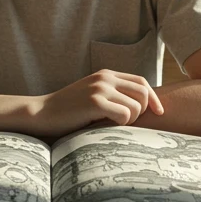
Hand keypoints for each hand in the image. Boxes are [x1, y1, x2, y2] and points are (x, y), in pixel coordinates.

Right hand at [31, 70, 164, 138]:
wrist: (41, 114)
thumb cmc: (68, 112)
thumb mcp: (93, 97)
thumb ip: (113, 96)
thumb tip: (143, 108)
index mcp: (106, 75)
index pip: (141, 82)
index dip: (153, 98)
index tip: (159, 113)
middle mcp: (105, 78)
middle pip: (143, 92)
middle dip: (142, 111)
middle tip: (128, 124)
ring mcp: (99, 88)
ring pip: (136, 106)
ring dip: (130, 120)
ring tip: (113, 125)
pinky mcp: (95, 102)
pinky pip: (125, 115)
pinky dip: (121, 124)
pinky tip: (106, 127)